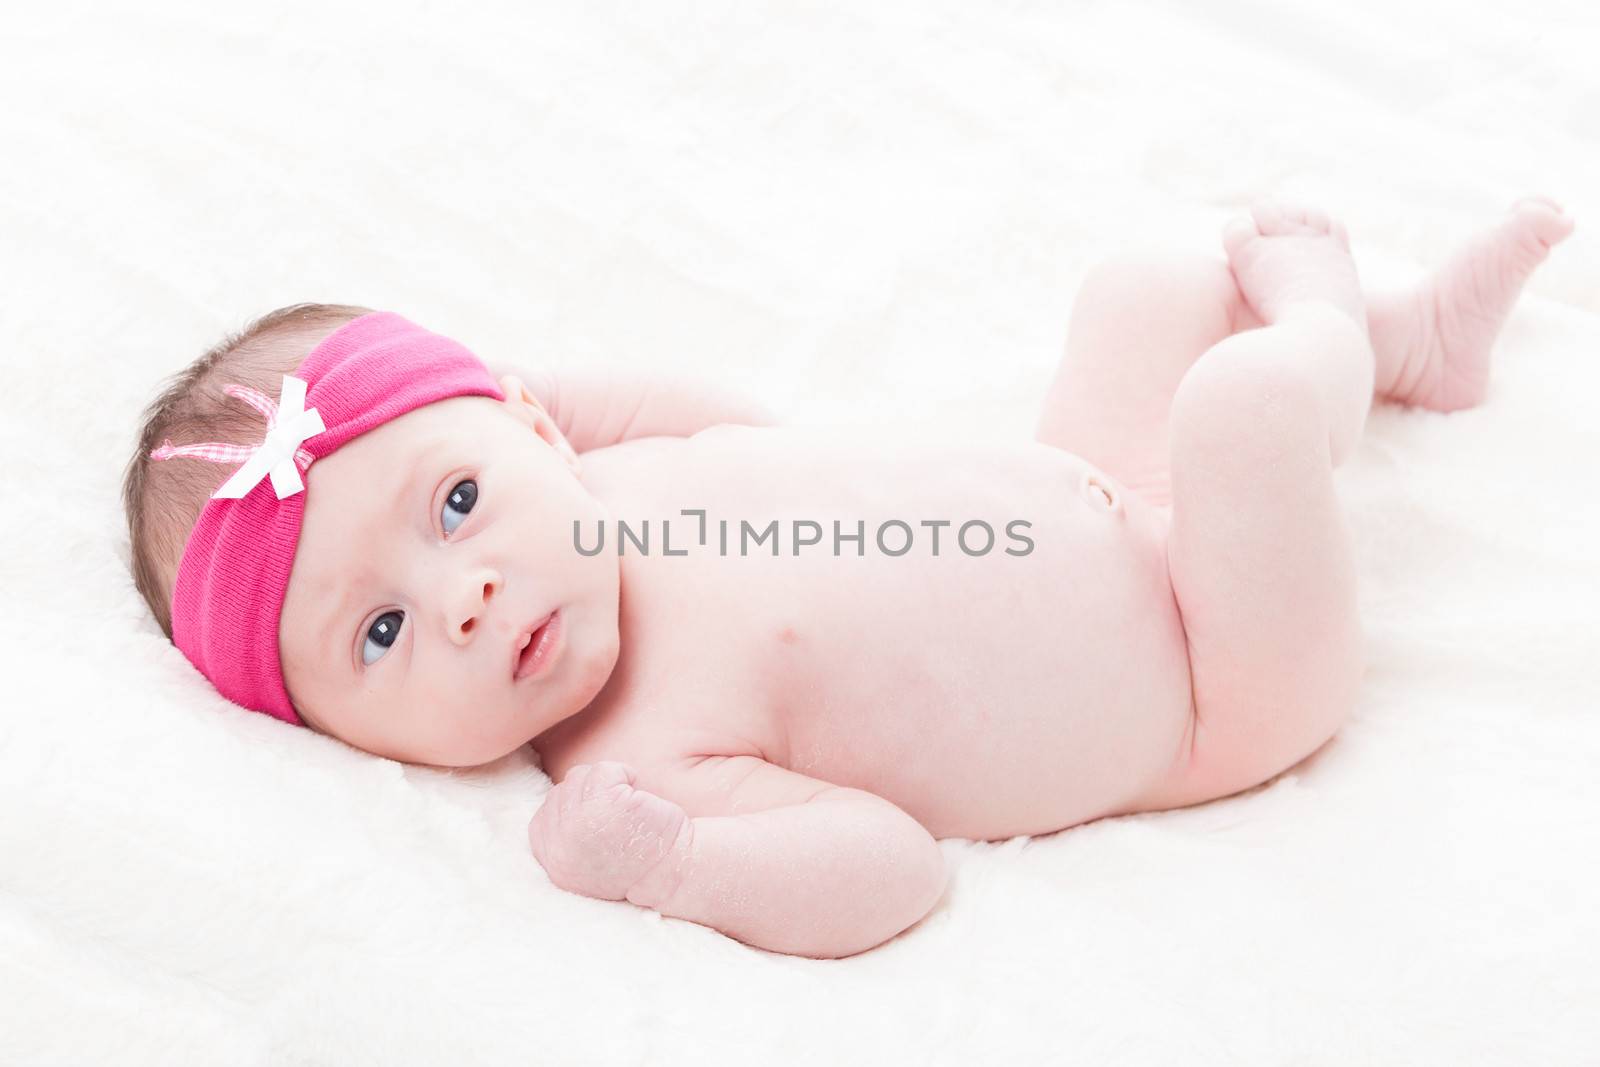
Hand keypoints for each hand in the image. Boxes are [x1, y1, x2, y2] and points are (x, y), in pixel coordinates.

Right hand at [527, 762, 690, 901]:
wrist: (673, 872)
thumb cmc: (634, 861)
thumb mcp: (583, 858)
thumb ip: (564, 834)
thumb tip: (558, 793)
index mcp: (551, 860)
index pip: (546, 812)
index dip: (578, 809)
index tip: (605, 825)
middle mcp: (558, 845)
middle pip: (561, 790)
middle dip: (592, 795)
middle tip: (620, 820)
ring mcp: (577, 824)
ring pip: (580, 777)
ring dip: (610, 786)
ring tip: (629, 811)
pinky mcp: (602, 804)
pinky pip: (604, 770)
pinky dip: (625, 775)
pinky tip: (639, 799)